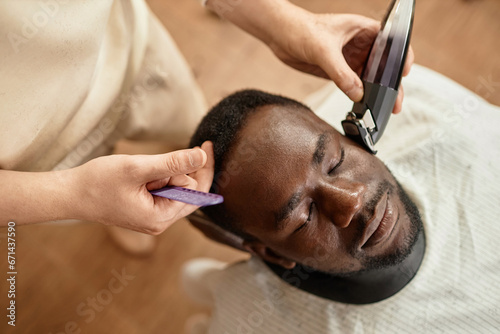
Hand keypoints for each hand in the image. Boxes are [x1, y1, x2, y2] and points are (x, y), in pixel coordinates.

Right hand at [71, 142, 214, 234]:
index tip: (206, 144)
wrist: (70, 194)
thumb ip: (173, 163)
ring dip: (167, 174)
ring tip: (142, 171)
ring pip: (177, 190)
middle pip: (190, 193)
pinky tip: (146, 173)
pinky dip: (162, 178)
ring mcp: (154, 218)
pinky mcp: (147, 211)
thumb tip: (202, 156)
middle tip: (159, 160)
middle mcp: (161, 222)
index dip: (204, 167)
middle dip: (180, 171)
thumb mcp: (138, 167)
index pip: (197, 192)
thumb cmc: (98, 181)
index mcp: (161, 217)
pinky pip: (166, 192)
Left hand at [268, 13, 413, 113]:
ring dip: (377, 93)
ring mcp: (350, 58)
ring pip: (370, 78)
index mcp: (364, 29)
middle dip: (392, 83)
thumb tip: (357, 93)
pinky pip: (354, 86)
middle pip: (384, 65)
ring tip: (384, 109)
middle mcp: (361, 44)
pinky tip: (364, 107)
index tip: (404, 73)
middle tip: (396, 101)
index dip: (402, 56)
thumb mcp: (323, 50)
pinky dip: (360, 96)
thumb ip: (341, 73)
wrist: (280, 35)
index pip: (392, 42)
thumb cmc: (302, 29)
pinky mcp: (339, 71)